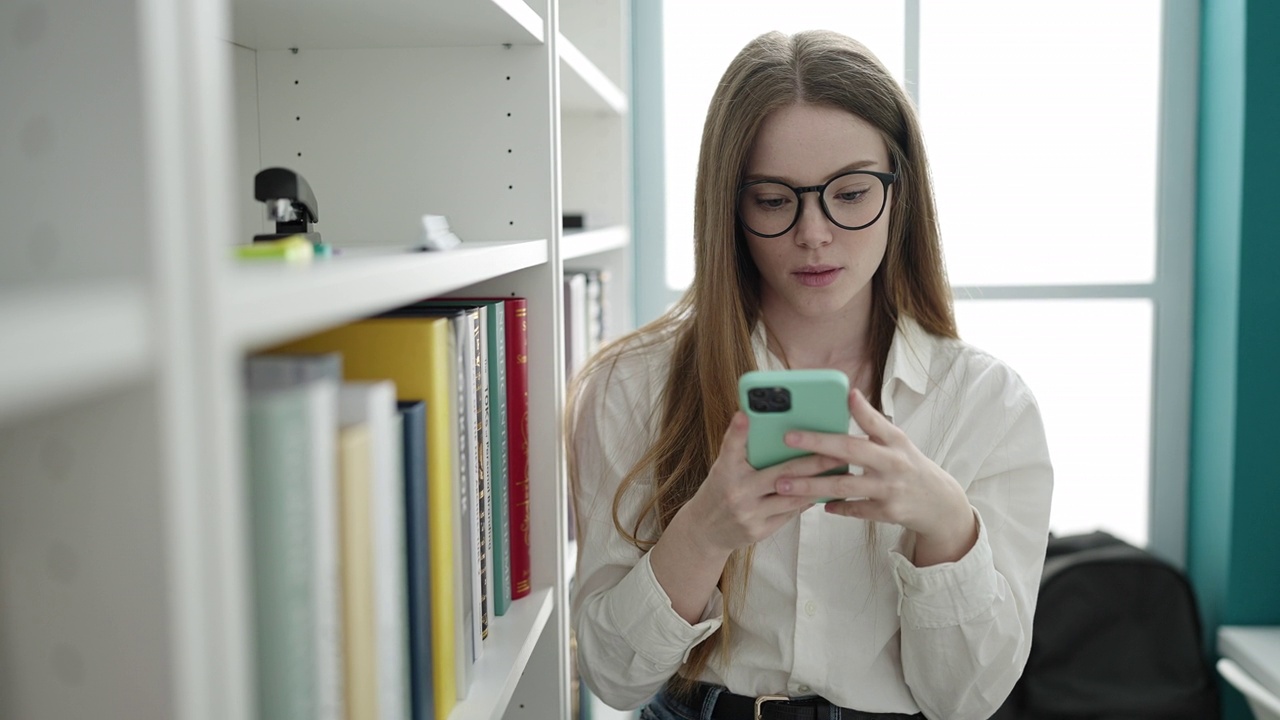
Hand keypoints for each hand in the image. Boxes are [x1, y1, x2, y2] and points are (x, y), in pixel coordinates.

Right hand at [674, 411, 844, 556]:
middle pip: (781, 474)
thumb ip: (742, 450)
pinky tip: (825, 491)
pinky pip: (790, 513)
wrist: (705, 530)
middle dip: (813, 463)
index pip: (731, 447)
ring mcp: (749, 514)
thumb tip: (770, 426)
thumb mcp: (724, 468)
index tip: (745, 413)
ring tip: (841, 472)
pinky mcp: (759, 530)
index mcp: (724, 471)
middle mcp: (737, 492)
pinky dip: (808, 500)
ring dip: (819, 485)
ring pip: (792, 497)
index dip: (737, 431)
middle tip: (837, 452)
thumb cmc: (720, 490)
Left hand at [772, 389, 977, 565]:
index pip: (875, 421)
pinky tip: (821, 505)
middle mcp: (893, 462)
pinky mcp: (888, 512)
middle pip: (851, 450)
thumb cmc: (908, 466)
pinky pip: (855, 509)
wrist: (939, 504)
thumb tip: (850, 395)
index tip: (843, 393)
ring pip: (845, 485)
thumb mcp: (897, 442)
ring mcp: (890, 488)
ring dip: (812, 485)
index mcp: (895, 440)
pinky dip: (838, 506)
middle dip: (817, 443)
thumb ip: (873, 423)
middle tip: (788, 438)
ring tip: (785, 484)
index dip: (860, 408)